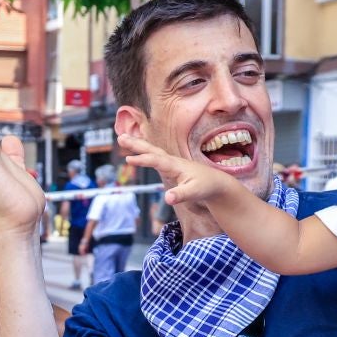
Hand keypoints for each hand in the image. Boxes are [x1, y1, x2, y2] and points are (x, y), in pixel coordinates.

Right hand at [117, 134, 242, 209]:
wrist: (216, 182)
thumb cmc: (206, 187)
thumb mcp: (194, 192)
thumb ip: (181, 194)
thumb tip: (167, 199)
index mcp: (176, 165)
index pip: (157, 161)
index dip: (143, 160)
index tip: (128, 159)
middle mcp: (172, 161)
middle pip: (152, 150)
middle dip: (136, 144)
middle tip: (120, 137)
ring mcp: (171, 163)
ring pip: (152, 151)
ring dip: (137, 145)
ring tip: (122, 138)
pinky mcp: (170, 166)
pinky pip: (154, 156)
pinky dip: (144, 152)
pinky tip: (136, 152)